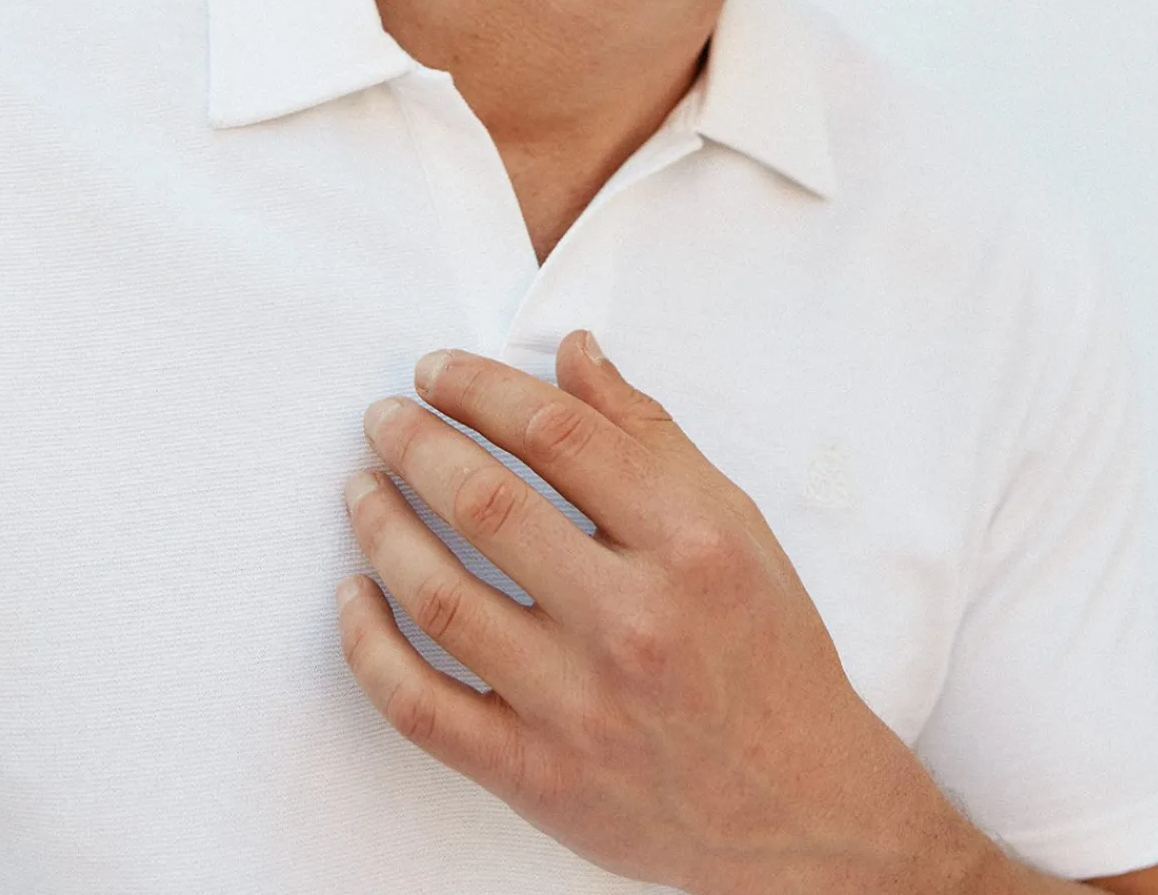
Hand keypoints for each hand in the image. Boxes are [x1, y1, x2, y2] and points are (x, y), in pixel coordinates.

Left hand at [336, 330, 987, 894]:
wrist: (802, 806)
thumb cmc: (766, 649)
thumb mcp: (732, 521)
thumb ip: (646, 432)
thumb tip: (570, 351)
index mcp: (687, 542)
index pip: (556, 434)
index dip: (481, 389)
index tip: (437, 371)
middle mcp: (631, 620)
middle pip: (486, 504)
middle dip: (416, 442)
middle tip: (384, 416)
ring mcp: (577, 704)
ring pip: (438, 597)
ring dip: (381, 527)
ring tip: (361, 486)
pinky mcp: (536, 777)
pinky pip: (419, 706)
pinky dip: (369, 645)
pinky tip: (355, 594)